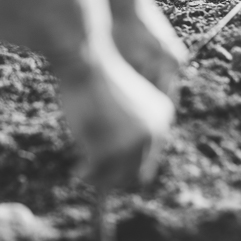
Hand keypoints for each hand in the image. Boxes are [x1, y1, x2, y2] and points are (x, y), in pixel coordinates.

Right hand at [56, 52, 174, 189]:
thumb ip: (125, 125)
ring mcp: (134, 143)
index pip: (149, 154)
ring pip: (119, 177)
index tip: (108, 165)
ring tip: (84, 175)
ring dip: (102, 179)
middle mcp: (154, 132)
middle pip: (137, 170)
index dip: (127, 162)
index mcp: (162, 116)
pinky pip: (99, 173)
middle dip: (115, 174)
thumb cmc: (97, 74)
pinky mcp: (111, 149)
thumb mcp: (120, 101)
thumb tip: (116, 155)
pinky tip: (78, 171)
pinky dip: (88, 175)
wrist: (87, 60)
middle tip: (94, 174)